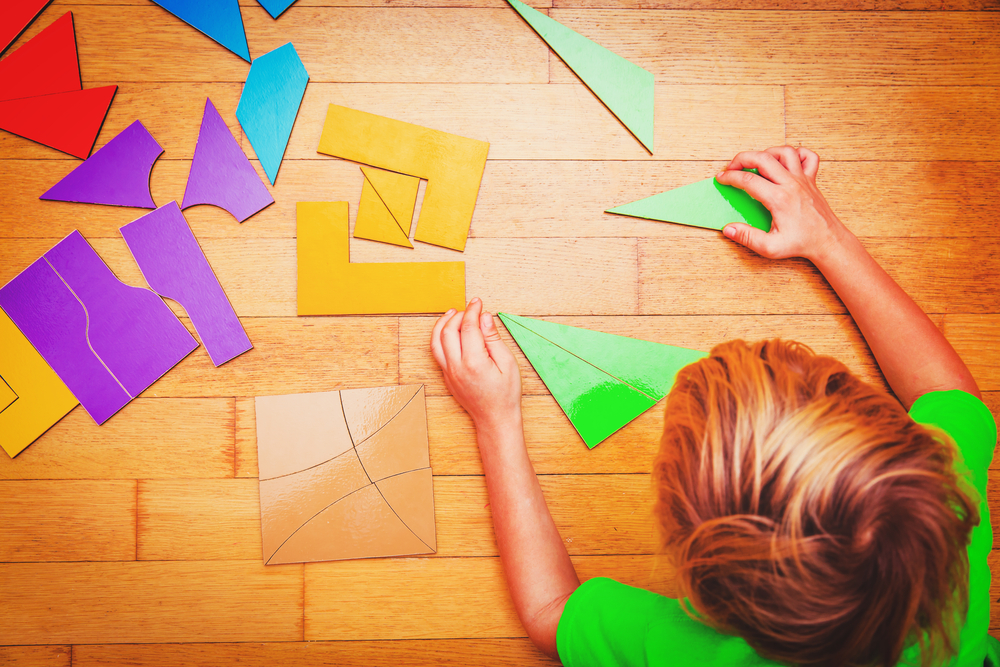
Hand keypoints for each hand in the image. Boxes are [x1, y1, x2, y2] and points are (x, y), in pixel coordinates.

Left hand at [430, 298, 521, 432]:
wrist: (495, 419)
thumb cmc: (505, 394)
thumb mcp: (507, 363)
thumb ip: (493, 338)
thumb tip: (484, 317)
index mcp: (474, 362)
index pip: (468, 327)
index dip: (472, 310)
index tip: (477, 301)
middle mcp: (456, 367)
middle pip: (448, 331)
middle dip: (458, 315)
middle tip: (470, 307)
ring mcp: (448, 373)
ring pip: (436, 341)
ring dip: (443, 324)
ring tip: (453, 313)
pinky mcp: (446, 377)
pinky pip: (437, 353)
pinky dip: (440, 337)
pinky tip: (450, 331)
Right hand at [715, 146, 848, 263]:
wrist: (827, 241)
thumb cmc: (801, 243)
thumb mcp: (770, 247)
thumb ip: (747, 237)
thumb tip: (729, 229)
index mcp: (779, 199)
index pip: (748, 180)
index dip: (730, 177)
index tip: (721, 179)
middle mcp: (791, 184)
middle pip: (763, 158)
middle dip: (742, 159)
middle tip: (732, 167)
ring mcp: (803, 180)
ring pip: (784, 152)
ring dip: (767, 153)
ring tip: (756, 163)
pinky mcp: (812, 180)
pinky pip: (808, 156)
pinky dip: (796, 154)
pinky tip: (785, 162)